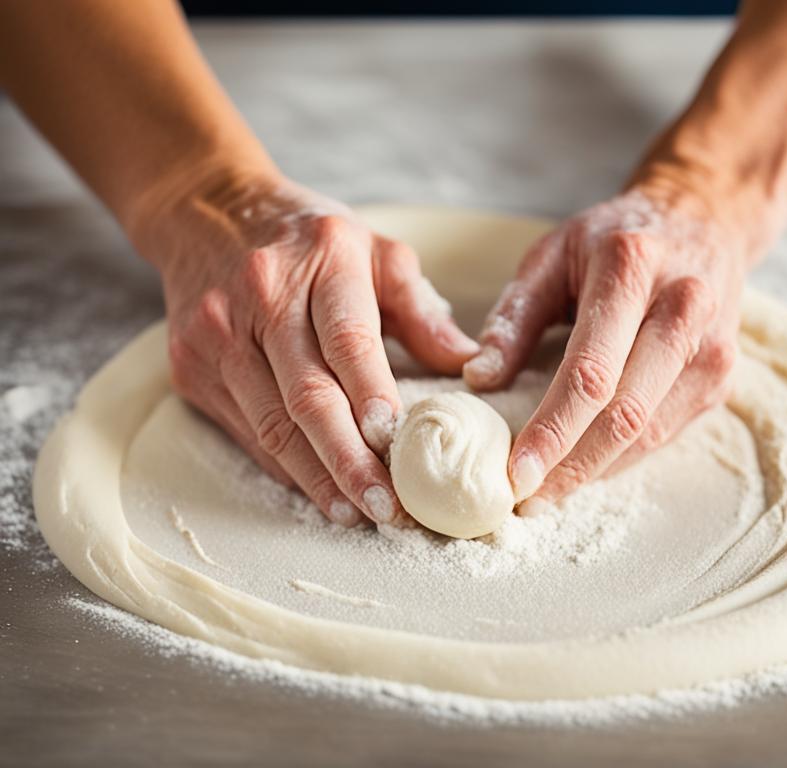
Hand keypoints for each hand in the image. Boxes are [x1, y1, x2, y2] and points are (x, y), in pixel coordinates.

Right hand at [133, 169, 478, 526]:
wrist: (207, 214)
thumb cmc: (310, 239)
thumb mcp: (375, 251)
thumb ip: (421, 310)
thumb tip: (472, 365)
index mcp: (321, 259)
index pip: (348, 338)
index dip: (372, 394)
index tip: (397, 442)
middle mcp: (261, 296)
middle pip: (307, 394)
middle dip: (349, 460)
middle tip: (388, 506)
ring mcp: (217, 334)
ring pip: (271, 424)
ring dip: (317, 477)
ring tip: (357, 513)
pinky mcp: (192, 367)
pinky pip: (245, 431)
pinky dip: (284, 467)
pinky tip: (318, 492)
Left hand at [463, 179, 749, 512]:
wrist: (702, 222)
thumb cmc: (612, 241)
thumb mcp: (551, 255)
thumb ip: (513, 316)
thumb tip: (478, 380)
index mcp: (631, 268)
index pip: (590, 370)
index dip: (552, 430)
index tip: (513, 473)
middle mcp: (683, 307)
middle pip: (625, 412)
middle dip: (570, 467)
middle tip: (522, 499)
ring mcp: (711, 347)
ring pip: (648, 432)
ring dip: (593, 471)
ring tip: (543, 493)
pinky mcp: (720, 376)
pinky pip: (665, 433)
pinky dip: (619, 458)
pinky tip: (581, 468)